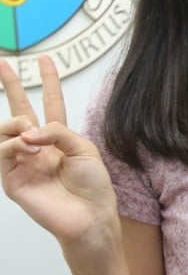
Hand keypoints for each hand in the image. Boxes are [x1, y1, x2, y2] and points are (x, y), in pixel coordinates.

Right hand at [1, 56, 118, 248]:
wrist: (89, 214)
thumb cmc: (92, 184)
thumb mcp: (83, 148)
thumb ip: (57, 131)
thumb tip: (28, 129)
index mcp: (59, 137)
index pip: (51, 103)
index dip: (49, 81)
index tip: (45, 59)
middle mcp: (38, 146)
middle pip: (20, 111)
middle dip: (12, 86)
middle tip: (3, 64)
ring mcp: (23, 161)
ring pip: (6, 130)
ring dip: (16, 122)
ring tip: (28, 129)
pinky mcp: (12, 179)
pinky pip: (2, 153)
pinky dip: (12, 145)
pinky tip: (26, 146)